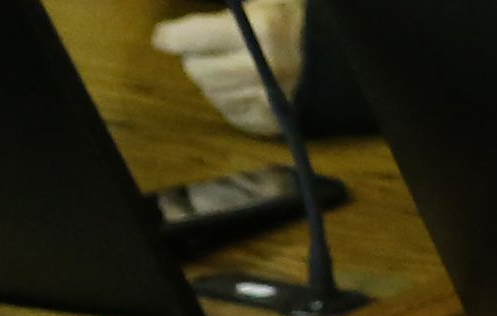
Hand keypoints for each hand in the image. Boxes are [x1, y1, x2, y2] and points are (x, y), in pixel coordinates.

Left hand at [152, 0, 305, 137]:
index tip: (161, 36)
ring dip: (213, 79)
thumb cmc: (294, 19)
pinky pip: (229, 113)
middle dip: (196, 56)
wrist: (336, 56)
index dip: (174, 36)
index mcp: (264, 30)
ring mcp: (268, 100)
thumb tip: (178, 27)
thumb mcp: (265, 0)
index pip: (197, 37)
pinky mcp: (269, 123)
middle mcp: (265, 68)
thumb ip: (230, 10)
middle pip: (198, 70)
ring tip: (233, 63)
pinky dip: (229, 98)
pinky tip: (244, 84)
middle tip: (206, 47)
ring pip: (211, 94)